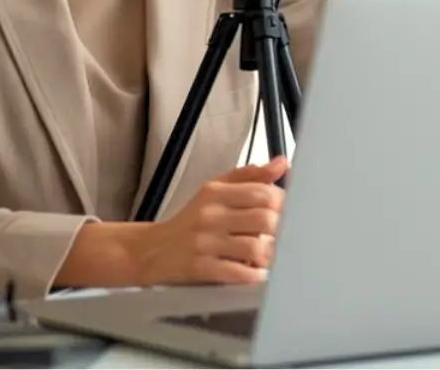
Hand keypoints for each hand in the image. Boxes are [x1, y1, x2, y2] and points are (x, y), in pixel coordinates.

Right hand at [133, 156, 287, 285]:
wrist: (151, 250)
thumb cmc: (190, 221)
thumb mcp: (215, 190)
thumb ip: (250, 177)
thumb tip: (282, 164)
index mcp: (215, 192)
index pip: (264, 193)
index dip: (284, 204)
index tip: (289, 212)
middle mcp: (210, 215)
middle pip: (264, 219)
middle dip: (280, 231)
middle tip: (282, 237)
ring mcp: (204, 242)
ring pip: (255, 247)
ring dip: (269, 256)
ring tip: (269, 257)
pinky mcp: (199, 267)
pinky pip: (236, 272)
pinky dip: (252, 274)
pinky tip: (255, 273)